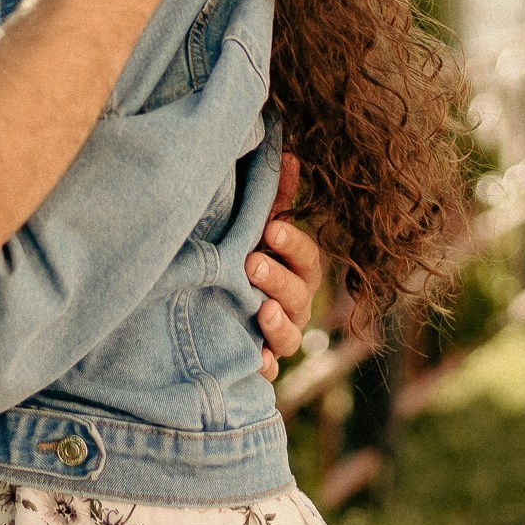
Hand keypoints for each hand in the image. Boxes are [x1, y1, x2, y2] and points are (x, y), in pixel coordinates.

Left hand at [250, 152, 322, 380]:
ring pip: (290, 335)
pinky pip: (269, 370)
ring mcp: (281, 335)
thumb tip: (288, 153)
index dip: (292, 245)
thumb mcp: (259, 227)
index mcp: (298, 270)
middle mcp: (296, 304)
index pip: (307, 258)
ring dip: (278, 324)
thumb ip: (275, 198)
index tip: (270, 230)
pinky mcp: (263, 363)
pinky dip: (264, 366)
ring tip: (260, 310)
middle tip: (251, 264)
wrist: (216, 308)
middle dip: (279, 279)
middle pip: (300, 295)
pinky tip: (256, 361)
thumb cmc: (247, 256)